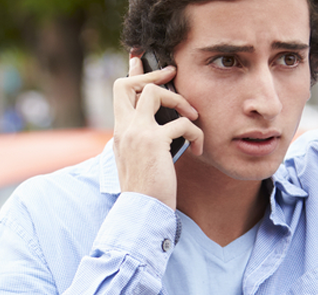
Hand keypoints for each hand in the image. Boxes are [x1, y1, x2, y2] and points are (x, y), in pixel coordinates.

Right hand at [112, 55, 201, 209]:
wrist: (141, 211)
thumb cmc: (144, 190)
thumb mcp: (138, 160)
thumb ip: (143, 140)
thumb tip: (163, 129)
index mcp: (119, 132)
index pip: (119, 93)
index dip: (133, 74)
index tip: (140, 61)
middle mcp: (124, 129)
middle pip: (127, 84)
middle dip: (153, 75)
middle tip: (173, 75)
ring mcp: (137, 133)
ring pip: (155, 92)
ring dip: (179, 101)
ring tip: (193, 117)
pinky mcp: (155, 142)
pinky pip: (183, 122)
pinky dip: (196, 133)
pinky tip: (198, 148)